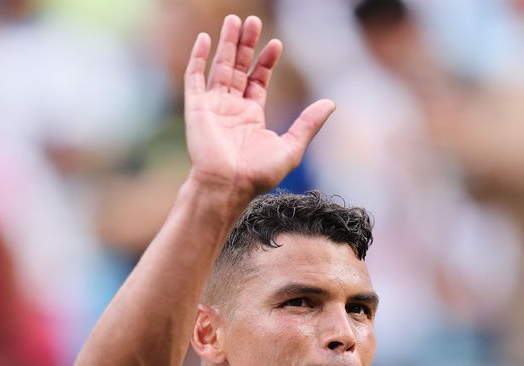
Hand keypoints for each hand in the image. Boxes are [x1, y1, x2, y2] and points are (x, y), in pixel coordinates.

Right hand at [184, 15, 334, 196]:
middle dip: (246, 45)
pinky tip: (206, 39)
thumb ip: (308, 124)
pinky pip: (195, 77)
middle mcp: (232, 110)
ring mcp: (213, 107)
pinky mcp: (196, 108)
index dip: (266, 62)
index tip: (275, 44)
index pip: (258, 81)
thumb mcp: (291, 148)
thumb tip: (330, 103)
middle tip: (252, 21)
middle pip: (239, 69)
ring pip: (220, 68)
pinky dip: (198, 57)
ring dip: (226, 44)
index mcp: (252, 118)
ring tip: (234, 20)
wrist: (228, 185)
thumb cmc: (258, 174)